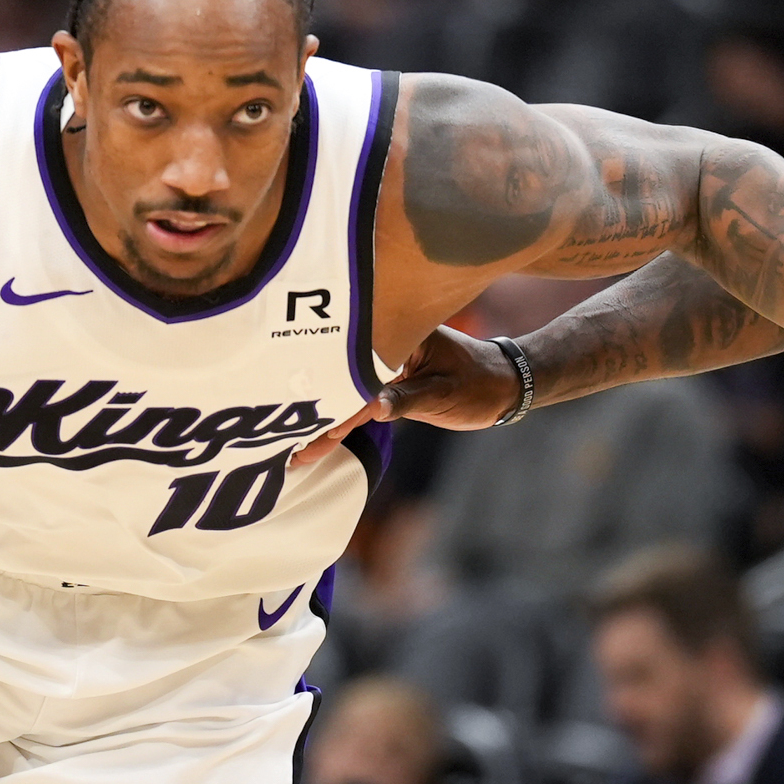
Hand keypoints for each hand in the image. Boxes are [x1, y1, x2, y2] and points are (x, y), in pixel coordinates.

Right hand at [291, 326, 520, 468]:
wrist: (505, 384)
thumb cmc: (481, 384)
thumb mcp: (444, 393)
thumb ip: (406, 400)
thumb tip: (372, 408)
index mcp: (400, 335)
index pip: (356, 367)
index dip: (330, 397)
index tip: (305, 421)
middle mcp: (387, 345)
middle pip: (341, 376)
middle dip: (311, 407)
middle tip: (279, 439)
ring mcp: (385, 364)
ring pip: (346, 391)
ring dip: (322, 417)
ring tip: (291, 447)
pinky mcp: (387, 383)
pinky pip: (358, 400)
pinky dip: (342, 419)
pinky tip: (318, 437)